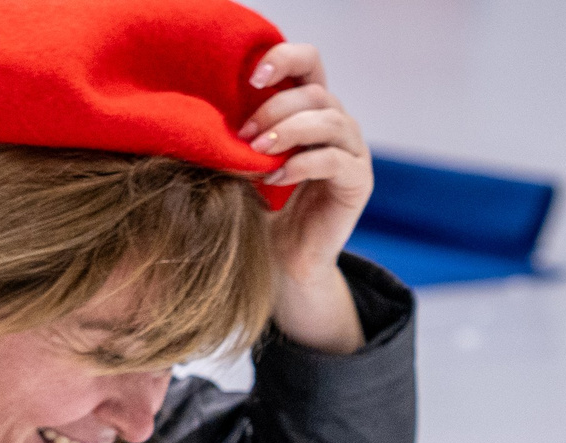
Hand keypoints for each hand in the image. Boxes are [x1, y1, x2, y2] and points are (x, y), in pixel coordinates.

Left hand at [241, 42, 369, 353]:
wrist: (285, 261)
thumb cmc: (263, 209)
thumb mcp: (246, 163)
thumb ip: (240, 136)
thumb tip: (207, 114)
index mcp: (312, 110)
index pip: (309, 64)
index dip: (284, 59)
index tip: (250, 76)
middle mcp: (338, 125)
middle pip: (317, 92)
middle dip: (275, 108)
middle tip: (244, 134)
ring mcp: (353, 152)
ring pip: (329, 121)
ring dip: (289, 131)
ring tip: (258, 152)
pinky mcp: (359, 182)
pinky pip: (334, 160)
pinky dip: (301, 164)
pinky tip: (275, 178)